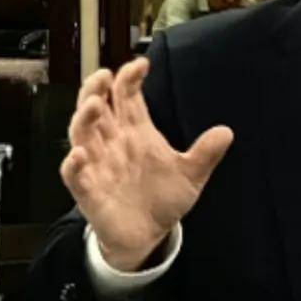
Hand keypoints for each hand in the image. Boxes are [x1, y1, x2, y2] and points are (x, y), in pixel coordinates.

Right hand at [60, 57, 232, 270]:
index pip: (127, 98)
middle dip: (97, 89)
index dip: (130, 79)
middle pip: (98, 108)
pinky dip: (74, 164)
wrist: (151, 235)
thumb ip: (205, 154)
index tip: (141, 64)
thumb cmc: (163, 198)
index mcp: (135, 132)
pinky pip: (74, 175)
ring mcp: (97, 165)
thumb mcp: (191, 175)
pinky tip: (80, 153)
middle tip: (104, 75)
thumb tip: (227, 132)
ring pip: (81, 134)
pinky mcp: (89, 191)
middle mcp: (112, 143)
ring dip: (83, 118)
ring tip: (93, 104)